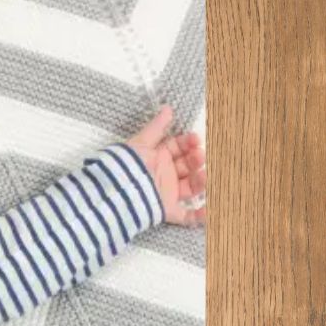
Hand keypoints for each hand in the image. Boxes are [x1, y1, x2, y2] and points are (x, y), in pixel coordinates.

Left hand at [125, 104, 206, 226]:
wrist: (115, 192)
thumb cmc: (127, 166)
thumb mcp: (141, 144)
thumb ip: (156, 127)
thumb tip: (168, 108)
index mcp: (158, 157)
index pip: (179, 147)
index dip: (188, 143)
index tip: (195, 140)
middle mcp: (165, 175)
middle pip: (188, 166)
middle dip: (195, 160)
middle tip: (198, 156)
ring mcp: (166, 193)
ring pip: (191, 187)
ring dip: (201, 181)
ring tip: (204, 176)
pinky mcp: (166, 211)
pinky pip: (185, 217)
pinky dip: (199, 216)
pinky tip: (210, 210)